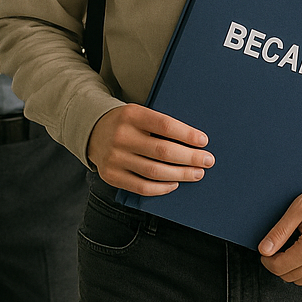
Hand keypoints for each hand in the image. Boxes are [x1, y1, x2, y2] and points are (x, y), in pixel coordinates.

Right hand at [86, 104, 211, 196]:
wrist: (93, 131)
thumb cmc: (127, 123)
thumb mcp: (140, 114)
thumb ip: (161, 125)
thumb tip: (195, 142)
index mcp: (131, 115)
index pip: (165, 125)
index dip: (187, 135)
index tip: (203, 141)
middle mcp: (121, 136)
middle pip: (163, 151)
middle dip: (190, 158)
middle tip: (207, 160)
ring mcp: (114, 158)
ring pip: (154, 171)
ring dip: (181, 174)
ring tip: (196, 173)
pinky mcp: (111, 176)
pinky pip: (141, 187)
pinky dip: (162, 188)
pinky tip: (175, 183)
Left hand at [258, 180, 301, 284]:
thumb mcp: (300, 207)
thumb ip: (280, 231)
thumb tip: (264, 249)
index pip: (279, 268)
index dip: (267, 261)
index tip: (265, 251)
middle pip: (289, 277)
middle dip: (278, 265)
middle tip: (278, 247)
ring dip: (293, 268)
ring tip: (294, 246)